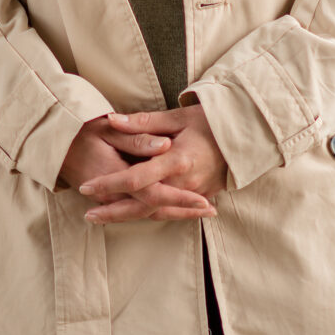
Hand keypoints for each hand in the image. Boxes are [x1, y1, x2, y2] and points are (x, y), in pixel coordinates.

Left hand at [76, 102, 228, 222]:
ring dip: (129, 216)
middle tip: (88, 216)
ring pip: (156, 212)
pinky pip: (171, 210)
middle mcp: (184, 182)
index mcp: (176, 160)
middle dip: (114, 212)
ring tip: (103, 217)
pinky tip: (133, 215)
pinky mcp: (200, 196)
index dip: (109, 184)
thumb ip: (144, 122)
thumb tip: (113, 120)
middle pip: (143, 204)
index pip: (135, 178)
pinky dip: (150, 214)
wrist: (247, 135)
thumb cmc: (211, 121)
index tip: (87, 185)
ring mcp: (194, 192)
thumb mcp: (178, 116)